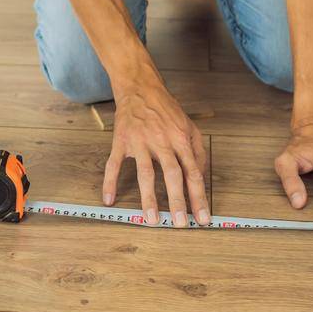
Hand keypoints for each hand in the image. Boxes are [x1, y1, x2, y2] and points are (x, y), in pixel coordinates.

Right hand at [105, 80, 208, 226]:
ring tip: (150, 219)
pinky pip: (114, 164)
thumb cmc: (166, 109)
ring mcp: (140, 141)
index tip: (202, 218)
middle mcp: (162, 141)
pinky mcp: (121, 141)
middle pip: (172, 175)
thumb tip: (201, 178)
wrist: (140, 87)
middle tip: (179, 224)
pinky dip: (110, 181)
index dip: (199, 197)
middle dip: (177, 201)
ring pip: (145, 173)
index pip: (193, 173)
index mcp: (181, 139)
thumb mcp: (190, 126)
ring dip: (148, 197)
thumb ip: (198, 152)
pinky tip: (109, 199)